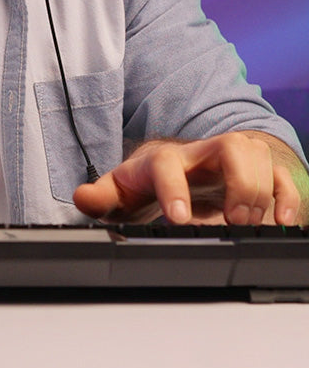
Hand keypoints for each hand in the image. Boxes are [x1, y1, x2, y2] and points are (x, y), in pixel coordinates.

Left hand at [73, 131, 303, 225]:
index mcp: (162, 159)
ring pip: (254, 151)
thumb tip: (81, 198)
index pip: (167, 164)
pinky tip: (283, 220)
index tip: (180, 219)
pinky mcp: (251, 172)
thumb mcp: (120, 192)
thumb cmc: (146, 183)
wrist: (170, 173)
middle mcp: (198, 154)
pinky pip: (277, 170)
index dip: (174, 189)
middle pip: (228, 146)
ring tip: (248, 222)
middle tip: (233, 221)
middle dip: (237, 182)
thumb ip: (101, 197)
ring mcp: (226, 160)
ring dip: (259, 187)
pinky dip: (286, 193)